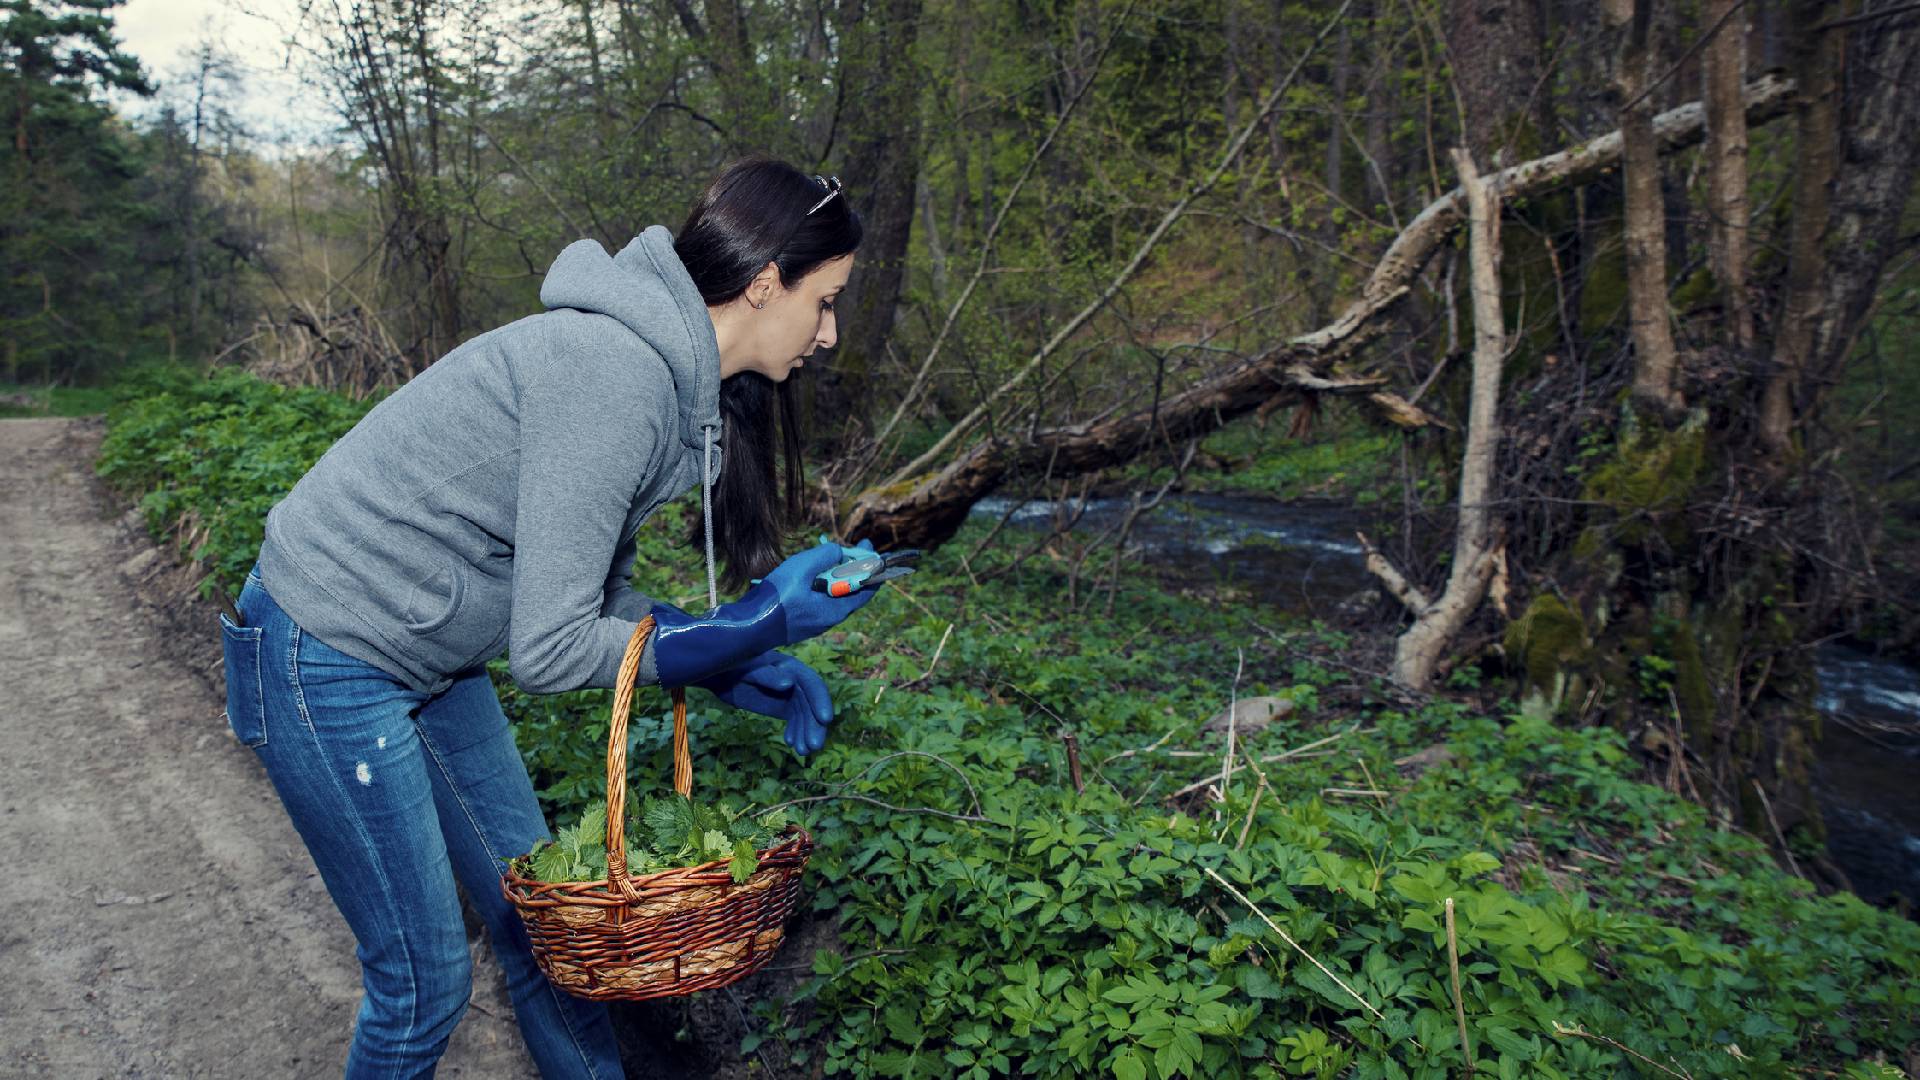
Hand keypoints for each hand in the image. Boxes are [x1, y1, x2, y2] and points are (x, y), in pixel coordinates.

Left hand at [695, 651, 833, 755]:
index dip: (821, 701)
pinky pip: (795, 721)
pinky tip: (790, 743)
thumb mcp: (747, 669)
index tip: (825, 720)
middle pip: (812, 705)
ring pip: (805, 716)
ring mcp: (791, 695)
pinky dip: (796, 733)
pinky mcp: (783, 707)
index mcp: (791, 667)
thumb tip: (788, 683)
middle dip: (814, 726)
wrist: (720, 676)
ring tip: (802, 751)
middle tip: (812, 747)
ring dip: (806, 733)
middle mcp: (796, 681)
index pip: (812, 684)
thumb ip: (766, 675)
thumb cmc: (732, 666)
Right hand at [756, 536, 879, 640]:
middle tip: (851, 548)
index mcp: (835, 610)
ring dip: (834, 575)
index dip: (872, 568)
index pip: (866, 590)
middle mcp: (828, 619)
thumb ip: (824, 556)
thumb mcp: (802, 569)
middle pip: (849, 591)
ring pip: (832, 595)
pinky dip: (820, 584)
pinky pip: (817, 600)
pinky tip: (809, 572)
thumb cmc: (776, 599)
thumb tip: (838, 551)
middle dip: (852, 568)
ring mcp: (813, 622)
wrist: (746, 627)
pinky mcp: (799, 621)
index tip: (871, 550)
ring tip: (829, 556)